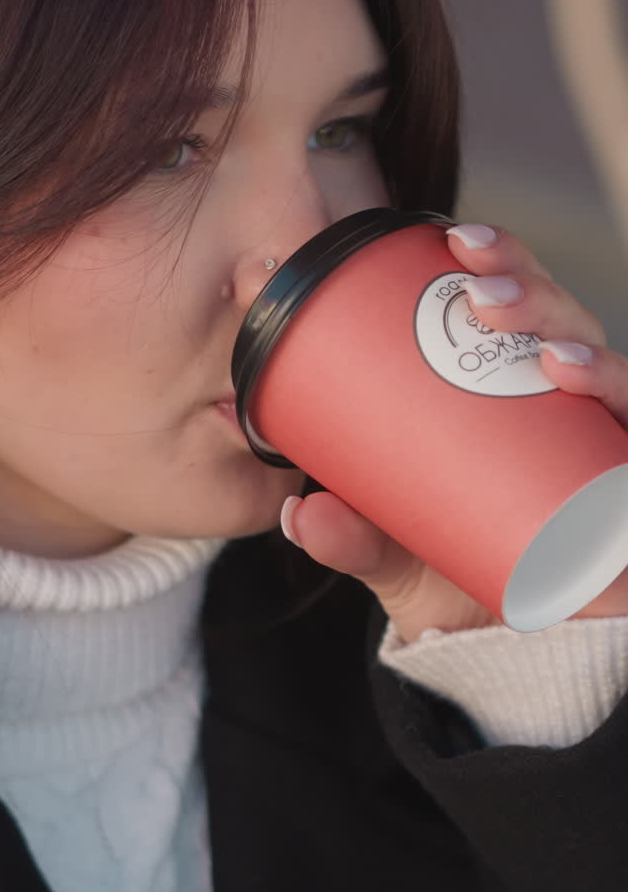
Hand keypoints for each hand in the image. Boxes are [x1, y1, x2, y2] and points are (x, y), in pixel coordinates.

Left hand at [280, 222, 627, 643]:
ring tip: (510, 319)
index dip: (485, 260)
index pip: (503, 308)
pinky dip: (612, 388)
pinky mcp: (625, 479)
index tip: (442, 237)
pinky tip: (573, 375)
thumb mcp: (396, 556)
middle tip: (469, 269)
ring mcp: (596, 436)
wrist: (516, 655)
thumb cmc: (457, 580)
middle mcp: (556, 402)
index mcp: (502, 394)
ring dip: (560, 323)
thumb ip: (353, 538)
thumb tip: (295, 512)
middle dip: (518, 274)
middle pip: (549, 315)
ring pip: (593, 354)